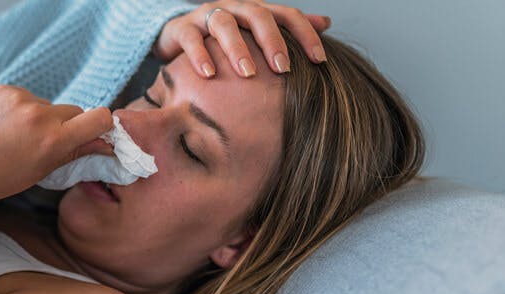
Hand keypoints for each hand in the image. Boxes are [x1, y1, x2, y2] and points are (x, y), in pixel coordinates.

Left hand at [0, 85, 112, 212]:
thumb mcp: (39, 173)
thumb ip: (73, 154)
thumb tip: (103, 143)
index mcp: (52, 141)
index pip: (99, 118)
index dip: (102, 126)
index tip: (95, 135)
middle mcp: (39, 115)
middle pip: (74, 112)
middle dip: (68, 127)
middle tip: (46, 144)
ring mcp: (19, 99)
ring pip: (48, 106)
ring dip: (42, 119)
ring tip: (15, 138)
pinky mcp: (3, 89)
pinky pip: (26, 98)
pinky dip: (20, 110)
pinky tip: (1, 127)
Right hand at [153, 0, 330, 77]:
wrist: (178, 36)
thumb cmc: (223, 39)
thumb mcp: (255, 34)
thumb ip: (286, 29)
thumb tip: (326, 23)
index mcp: (256, 10)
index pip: (287, 15)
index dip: (306, 34)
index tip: (320, 61)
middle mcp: (234, 8)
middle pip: (258, 15)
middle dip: (272, 42)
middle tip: (283, 69)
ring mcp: (207, 15)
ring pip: (225, 24)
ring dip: (238, 48)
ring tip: (247, 73)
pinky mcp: (182, 28)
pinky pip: (191, 38)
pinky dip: (200, 55)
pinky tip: (208, 75)